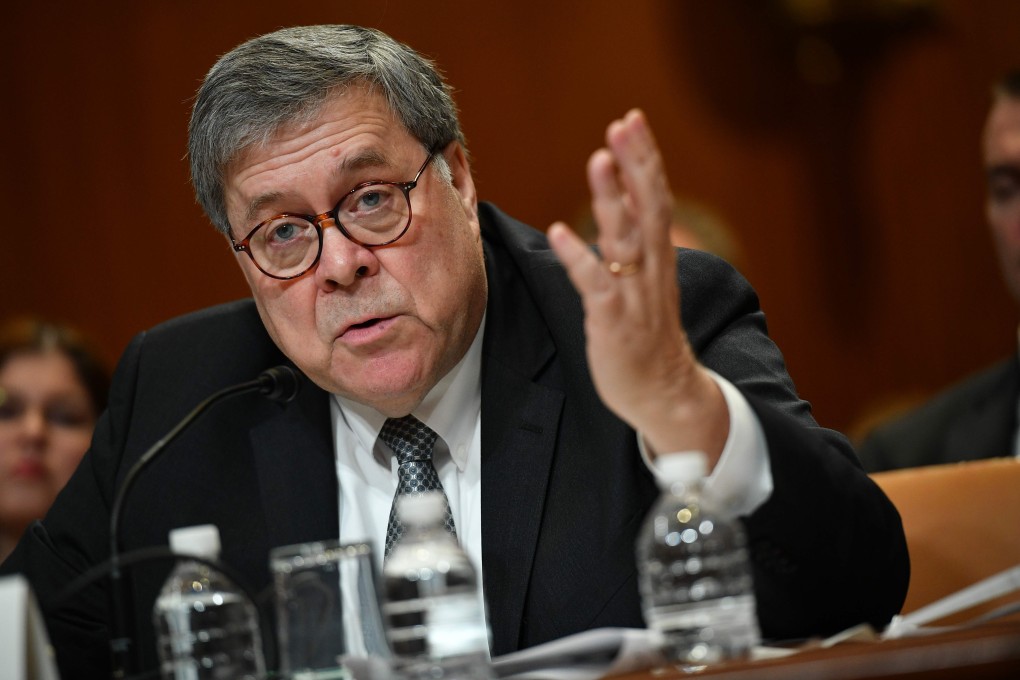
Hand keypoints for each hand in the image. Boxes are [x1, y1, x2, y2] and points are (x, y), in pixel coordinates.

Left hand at [548, 110, 728, 462]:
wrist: (664, 394)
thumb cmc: (647, 335)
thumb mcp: (645, 280)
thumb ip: (635, 241)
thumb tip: (622, 200)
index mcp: (658, 257)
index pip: (655, 198)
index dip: (644, 159)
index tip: (632, 120)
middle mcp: (651, 269)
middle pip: (649, 207)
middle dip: (636, 164)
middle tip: (624, 124)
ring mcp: (634, 295)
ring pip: (626, 239)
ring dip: (612, 199)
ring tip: (598, 159)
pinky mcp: (614, 322)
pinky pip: (597, 285)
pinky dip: (579, 258)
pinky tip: (560, 232)